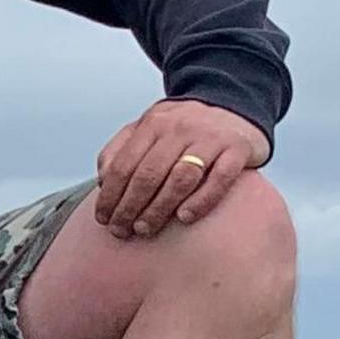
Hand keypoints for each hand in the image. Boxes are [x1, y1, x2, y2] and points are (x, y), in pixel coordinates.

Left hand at [92, 100, 268, 239]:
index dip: (110, 195)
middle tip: (121, 230)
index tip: (103, 218)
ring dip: (159, 208)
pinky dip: (201, 200)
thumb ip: (123, 147)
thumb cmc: (186, 127)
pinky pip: (219, 178)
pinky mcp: (237, 149)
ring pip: (180, 178)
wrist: (235, 108)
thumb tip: (102, 180)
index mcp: (154, 123)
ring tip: (146, 229)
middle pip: (148, 173)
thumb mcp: (150, 127)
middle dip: (129, 207)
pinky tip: (185, 217)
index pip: (124, 163)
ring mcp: (210, 138)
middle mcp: (180, 128)